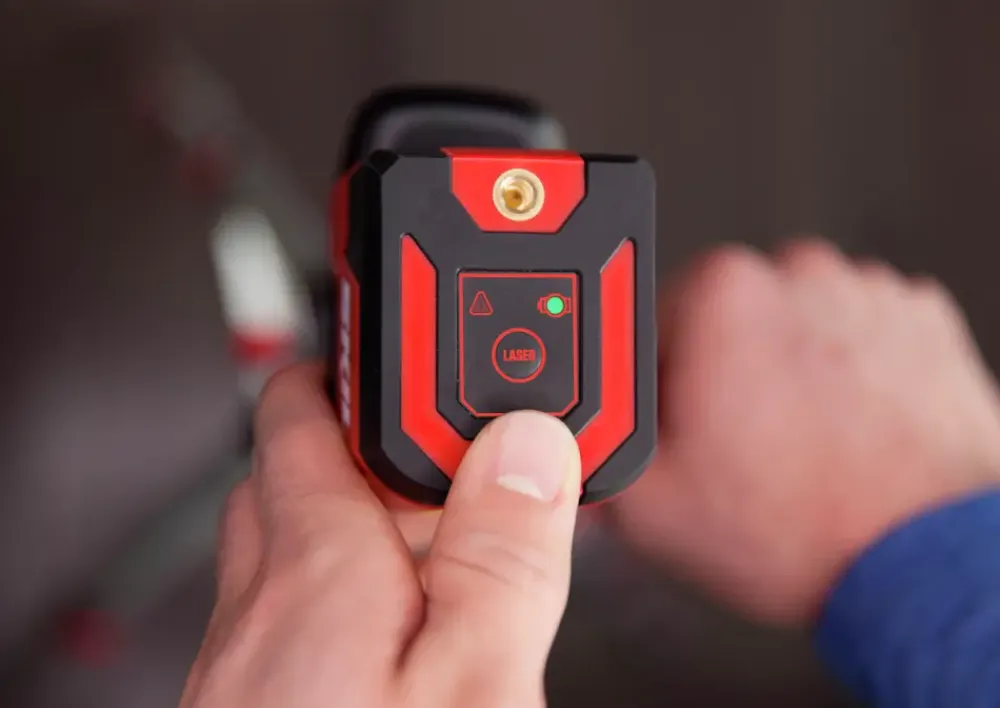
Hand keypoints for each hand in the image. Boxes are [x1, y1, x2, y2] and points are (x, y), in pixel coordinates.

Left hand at [180, 364, 580, 707]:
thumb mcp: (475, 680)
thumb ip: (502, 557)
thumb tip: (526, 445)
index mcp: (314, 575)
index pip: (302, 413)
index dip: (356, 367)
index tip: (406, 348)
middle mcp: (252, 614)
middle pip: (284, 478)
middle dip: (355, 446)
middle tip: (431, 446)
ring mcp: (237, 669)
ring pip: (279, 553)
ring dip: (345, 524)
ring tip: (431, 540)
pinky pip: (278, 623)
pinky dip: (332, 599)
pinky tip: (391, 641)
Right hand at [612, 239, 999, 624]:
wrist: (923, 567)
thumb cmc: (803, 529)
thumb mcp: (647, 504)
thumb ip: (592, 448)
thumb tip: (566, 429)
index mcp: (720, 293)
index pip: (647, 316)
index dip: (650, 379)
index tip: (669, 419)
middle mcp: (796, 273)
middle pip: (721, 317)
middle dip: (716, 372)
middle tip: (731, 441)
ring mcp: (865, 292)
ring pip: (791, 324)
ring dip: (783, 369)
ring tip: (792, 442)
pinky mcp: (920, 320)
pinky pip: (856, 334)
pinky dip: (846, 371)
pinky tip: (840, 428)